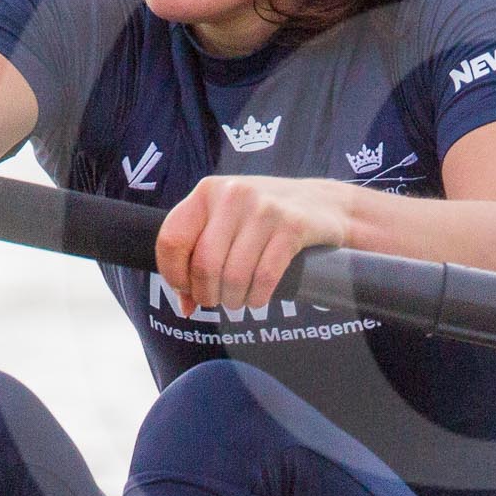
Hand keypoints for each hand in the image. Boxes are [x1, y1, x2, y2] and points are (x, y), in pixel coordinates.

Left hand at [156, 176, 354, 311]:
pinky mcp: (292, 226)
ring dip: (234, 300)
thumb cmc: (265, 217)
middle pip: (204, 265)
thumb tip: (184, 304)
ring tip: (239, 300)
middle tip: (217, 300)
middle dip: (208, 294)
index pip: (171, 239)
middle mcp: (233, 195)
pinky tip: (258, 297)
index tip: (187, 289)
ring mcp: (264, 209)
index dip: (174, 274)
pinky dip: (257, 297)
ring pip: (234, 276)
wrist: (324, 203)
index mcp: (207, 191)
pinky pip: (265, 277)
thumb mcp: (227, 222)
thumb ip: (200, 253)